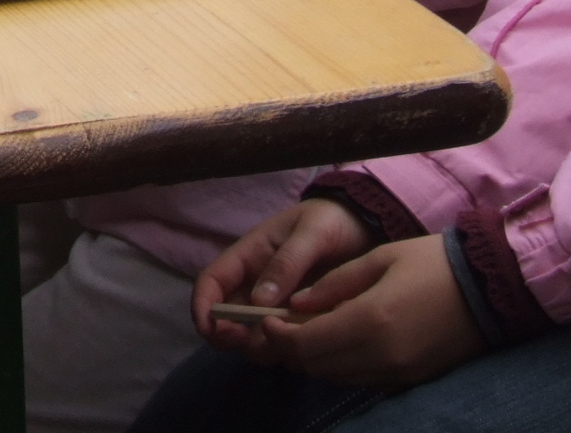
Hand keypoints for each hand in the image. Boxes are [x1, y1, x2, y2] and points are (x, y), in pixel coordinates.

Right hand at [194, 197, 376, 346]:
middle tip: (259, 344)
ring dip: (261, 348)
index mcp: (249, 256)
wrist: (367, 225)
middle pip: (227, 318)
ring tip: (289, 346)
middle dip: (232, 337)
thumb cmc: (332, 220)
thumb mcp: (312, 233)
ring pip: (253, 335)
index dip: (203, 307)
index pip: (211, 282)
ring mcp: (277, 304)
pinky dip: (287, 350)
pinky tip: (306, 347)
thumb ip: (287, 263)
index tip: (211, 330)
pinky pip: (283, 341)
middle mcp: (256, 283)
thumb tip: (259, 302)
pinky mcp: (299, 319)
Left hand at [240, 235, 488, 390]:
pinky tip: (340, 340)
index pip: (305, 344)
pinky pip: (361, 380)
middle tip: (281, 325)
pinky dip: (341, 365)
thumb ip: (333, 284)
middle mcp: (381, 355)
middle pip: (316, 367)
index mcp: (370, 320)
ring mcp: (398, 372)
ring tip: (308, 329)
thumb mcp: (378, 259)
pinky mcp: (410, 379)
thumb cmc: (431, 263)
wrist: (489, 288)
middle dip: (291, 349)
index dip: (277, 336)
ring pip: (336, 377)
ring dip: (315, 359)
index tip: (266, 320)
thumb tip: (295, 304)